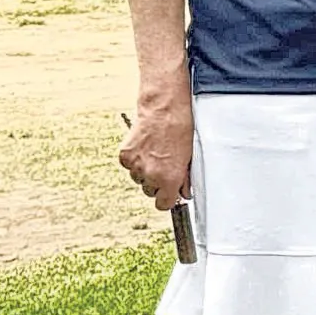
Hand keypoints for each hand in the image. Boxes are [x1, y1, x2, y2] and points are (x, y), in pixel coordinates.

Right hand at [118, 86, 194, 210]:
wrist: (164, 110)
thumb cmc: (182, 130)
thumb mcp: (191, 158)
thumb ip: (186, 179)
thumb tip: (184, 193)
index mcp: (169, 178)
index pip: (163, 204)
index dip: (168, 199)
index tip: (170, 193)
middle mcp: (150, 175)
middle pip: (150, 192)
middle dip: (158, 183)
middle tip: (165, 167)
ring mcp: (135, 165)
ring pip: (139, 179)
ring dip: (146, 172)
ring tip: (156, 155)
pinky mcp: (124, 155)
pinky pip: (129, 166)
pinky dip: (136, 161)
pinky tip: (145, 149)